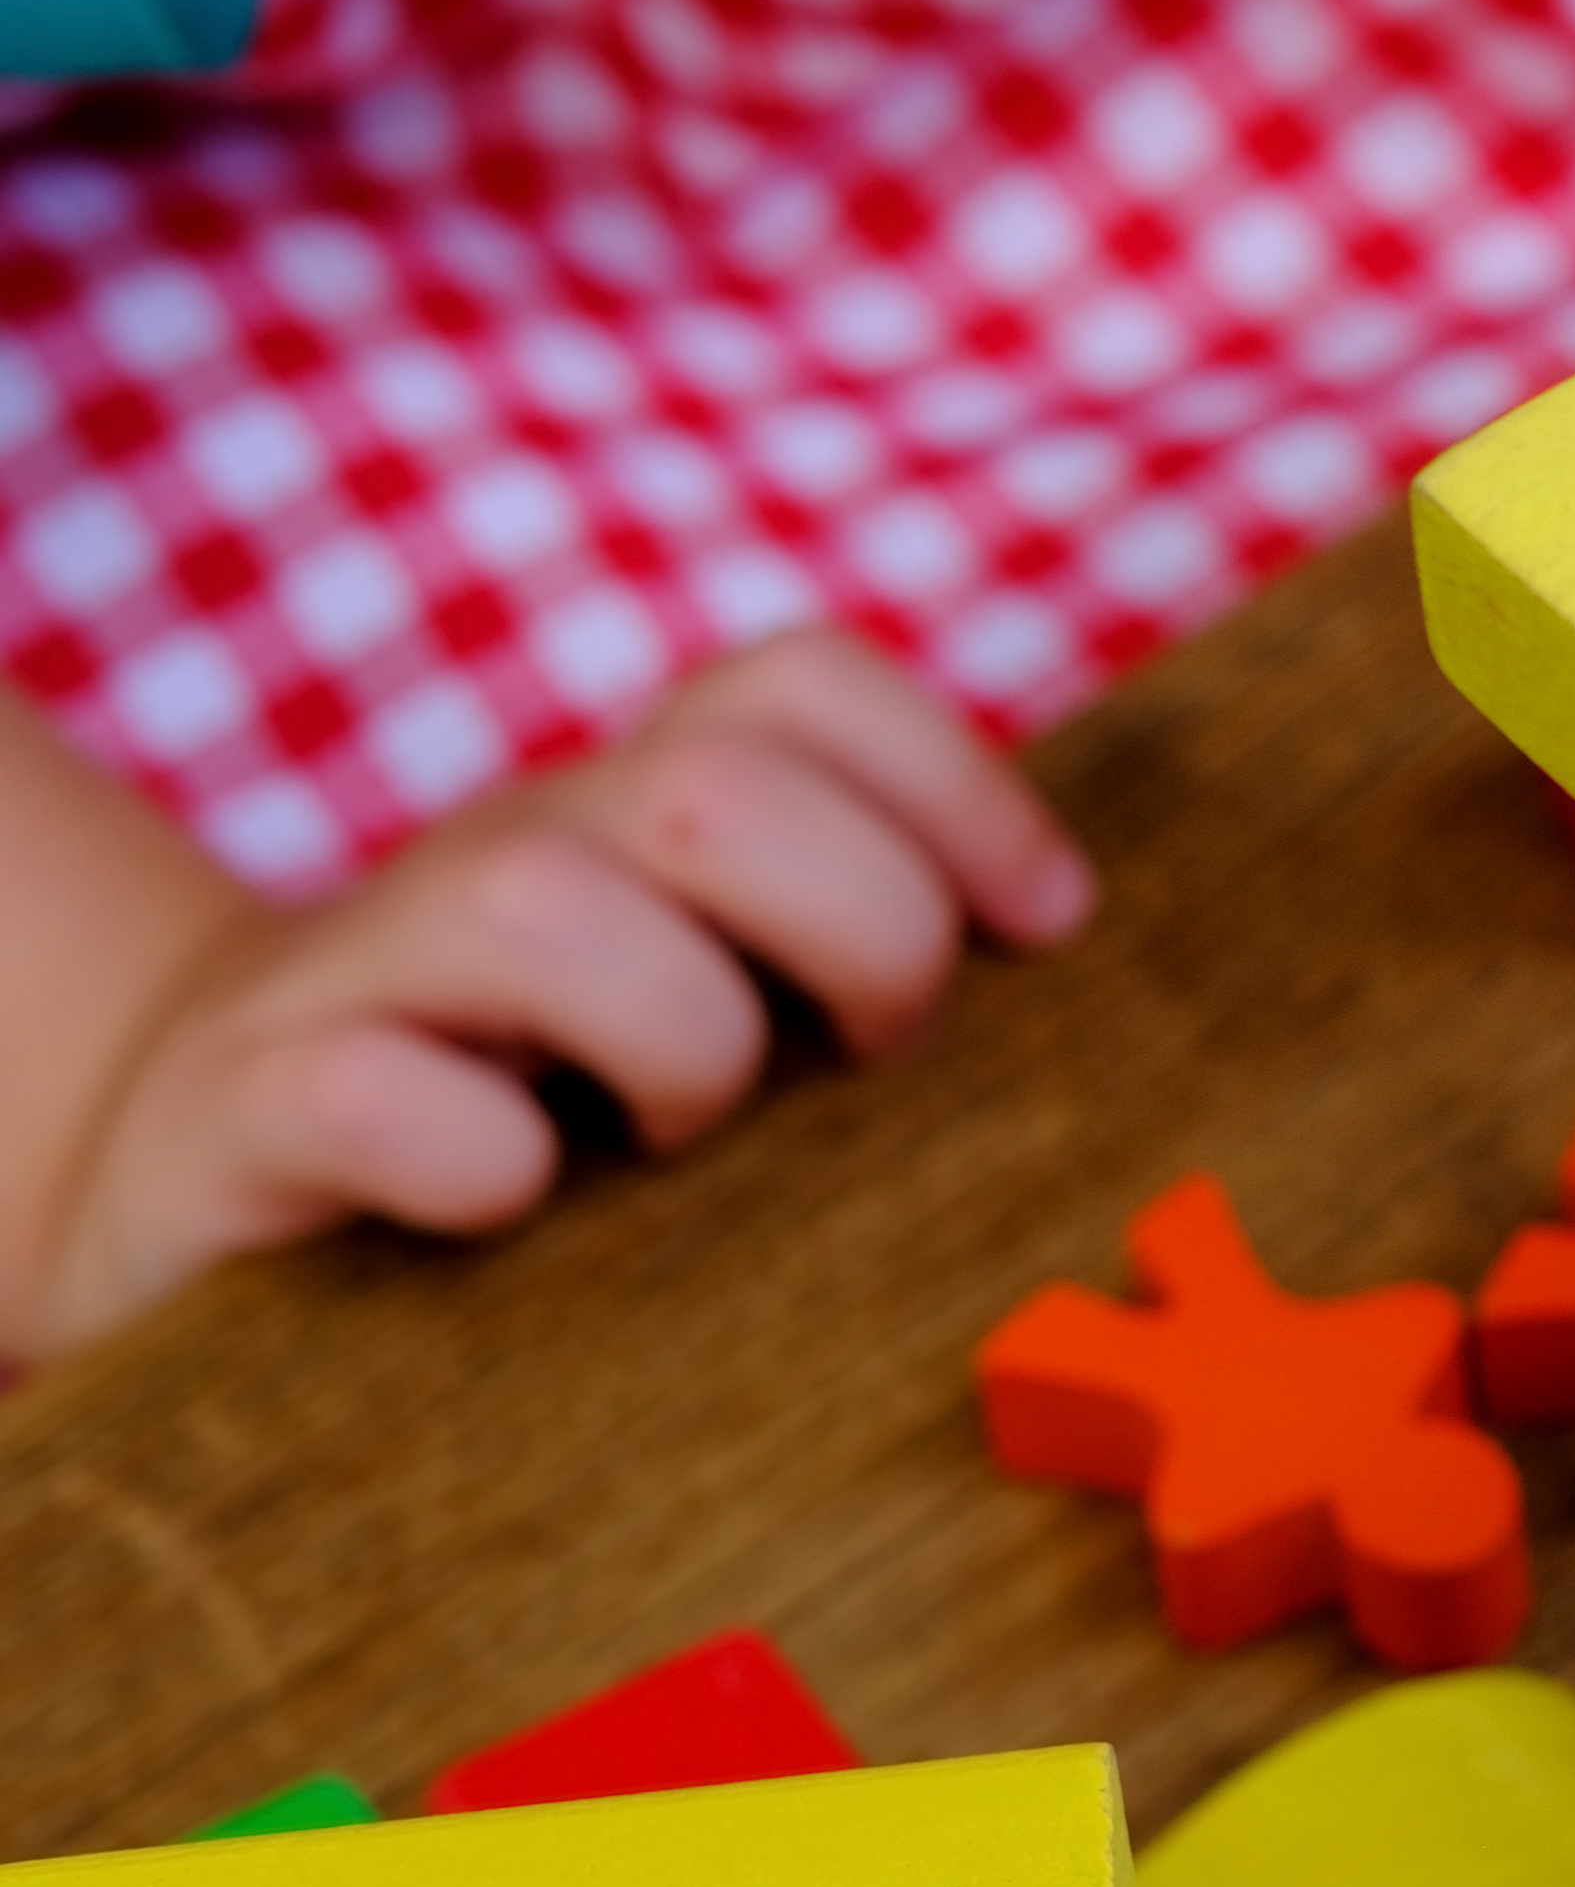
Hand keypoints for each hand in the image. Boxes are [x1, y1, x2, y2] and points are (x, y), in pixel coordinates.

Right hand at [26, 633, 1092, 1351]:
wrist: (193, 1157)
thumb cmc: (515, 1088)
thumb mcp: (699, 989)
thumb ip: (844, 943)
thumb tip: (1069, 947)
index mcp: (633, 817)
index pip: (805, 686)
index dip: (959, 787)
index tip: (1043, 928)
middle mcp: (511, 851)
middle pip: (716, 787)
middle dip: (860, 928)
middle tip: (864, 1057)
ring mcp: (369, 967)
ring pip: (546, 908)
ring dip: (677, 1041)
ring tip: (674, 1137)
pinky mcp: (250, 1105)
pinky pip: (369, 1088)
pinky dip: (474, 1156)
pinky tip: (513, 1199)